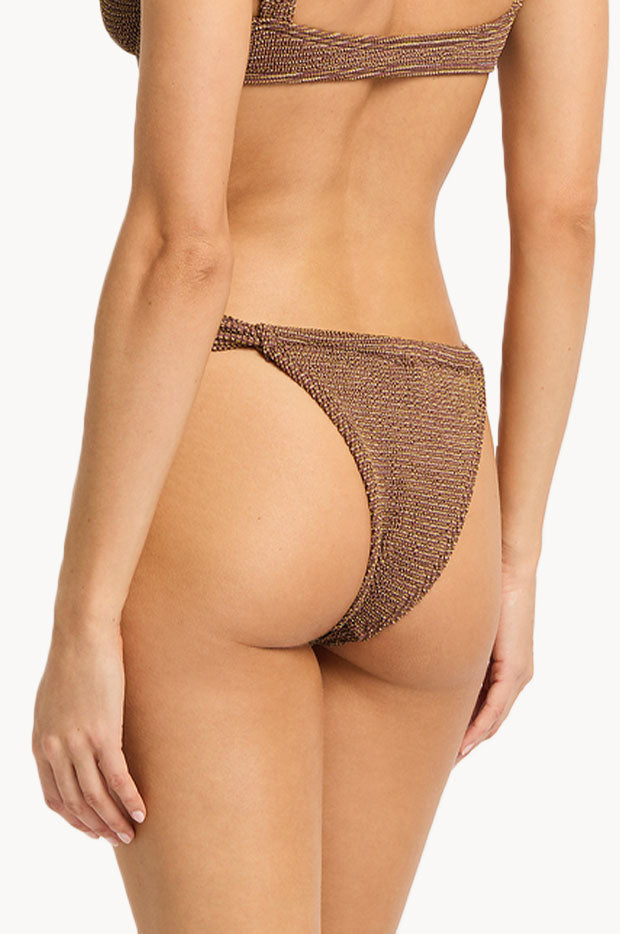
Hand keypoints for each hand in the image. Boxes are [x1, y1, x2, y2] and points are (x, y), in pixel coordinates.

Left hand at [32, 623, 145, 846]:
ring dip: (113, 820)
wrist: (81, 634)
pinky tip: (142, 811)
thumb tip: (69, 740)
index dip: (73, 818)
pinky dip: (129, 799)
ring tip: (130, 834)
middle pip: (75, 802)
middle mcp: (55, 749)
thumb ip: (57, 728)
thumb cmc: (71, 659)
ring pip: (95, 796)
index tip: (91, 828)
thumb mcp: (53, 700)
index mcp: (40, 743)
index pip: (53, 797)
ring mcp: (78, 743)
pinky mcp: (103, 732)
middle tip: (114, 838)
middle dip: (95, 826)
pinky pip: (117, 777)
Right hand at [456, 560, 535, 761]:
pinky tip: (465, 743)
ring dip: (471, 742)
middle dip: (466, 744)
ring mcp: (517, 674)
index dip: (463, 728)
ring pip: (494, 719)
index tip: (440, 743)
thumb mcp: (460, 626)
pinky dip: (480, 727)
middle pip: (490, 721)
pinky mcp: (515, 668)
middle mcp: (513, 675)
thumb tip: (411, 649)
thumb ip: (443, 643)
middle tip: (442, 762)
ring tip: (448, 760)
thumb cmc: (481, 588)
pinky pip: (497, 707)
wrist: (506, 567)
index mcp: (500, 666)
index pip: (483, 707)